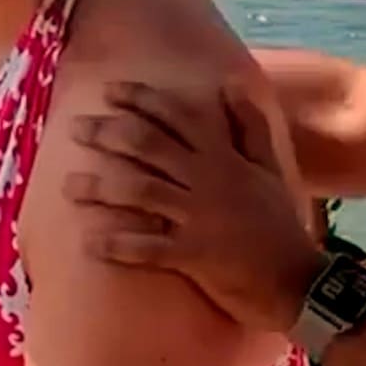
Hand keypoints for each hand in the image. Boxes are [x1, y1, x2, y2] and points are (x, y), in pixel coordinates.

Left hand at [66, 78, 324, 331]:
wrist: (298, 280)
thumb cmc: (279, 223)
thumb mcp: (269, 167)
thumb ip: (249, 126)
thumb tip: (231, 84)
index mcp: (224, 158)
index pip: (178, 117)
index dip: (142, 100)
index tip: (110, 91)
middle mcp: (207, 181)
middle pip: (149, 148)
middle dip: (109, 134)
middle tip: (76, 127)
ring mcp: (198, 218)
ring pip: (140, 193)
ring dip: (101, 188)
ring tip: (68, 185)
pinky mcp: (193, 256)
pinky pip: (147, 247)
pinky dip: (117, 244)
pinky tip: (89, 241)